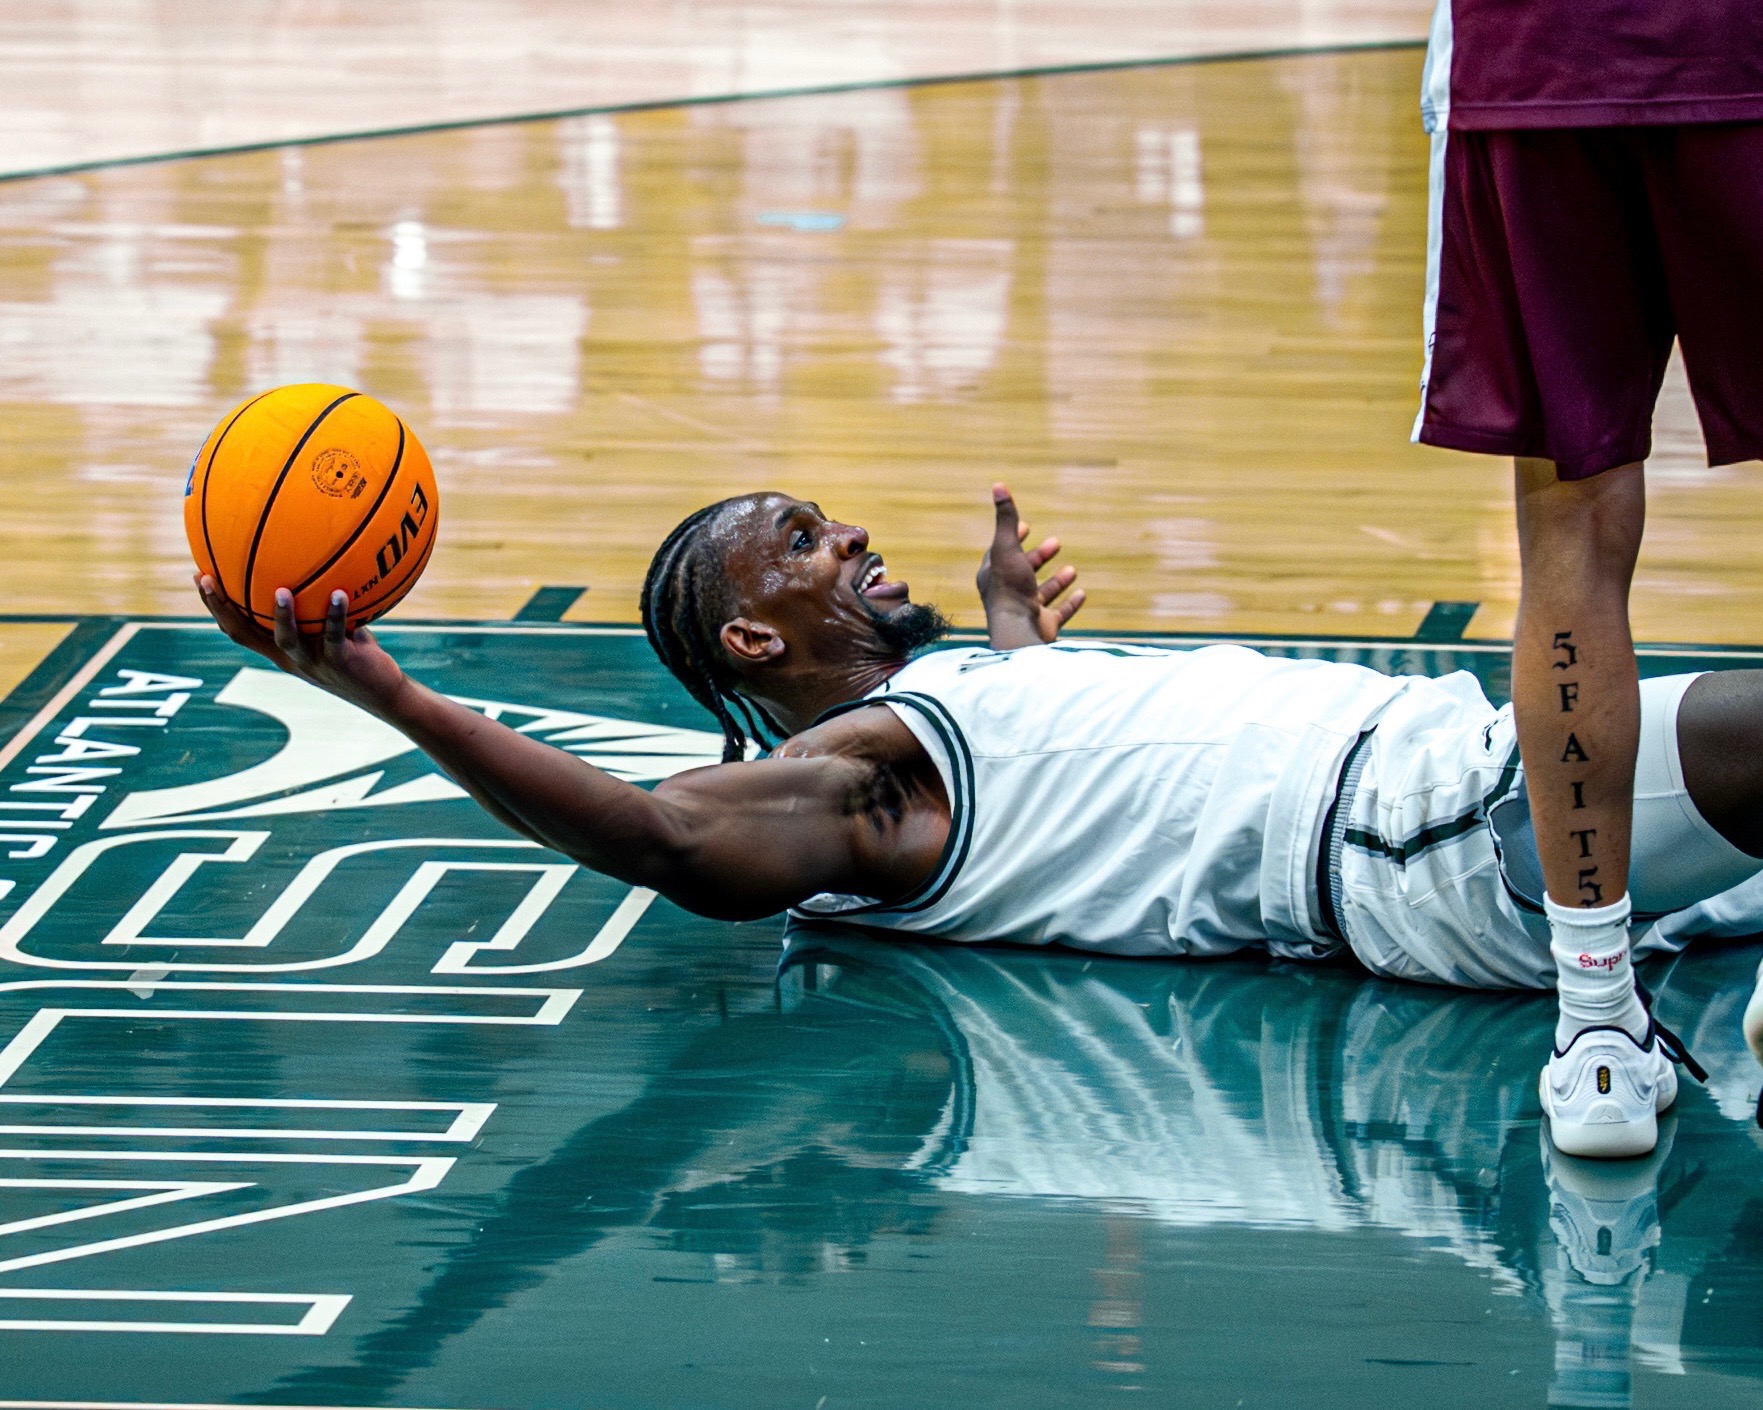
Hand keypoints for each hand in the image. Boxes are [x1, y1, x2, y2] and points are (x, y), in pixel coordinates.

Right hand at [195, 574, 407, 718]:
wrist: (381, 692)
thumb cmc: (355, 654)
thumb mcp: (330, 629)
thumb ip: (315, 606)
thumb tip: (312, 559)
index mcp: (280, 650)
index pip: (238, 628)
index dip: (215, 606)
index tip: (198, 577)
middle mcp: (289, 657)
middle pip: (245, 634)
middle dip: (223, 608)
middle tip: (208, 579)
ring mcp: (312, 662)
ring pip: (287, 640)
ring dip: (283, 615)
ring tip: (281, 590)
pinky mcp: (339, 662)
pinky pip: (334, 635)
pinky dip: (335, 614)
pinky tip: (340, 594)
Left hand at [975, 483, 1084, 649]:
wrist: (1018, 631)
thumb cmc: (1010, 588)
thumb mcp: (1007, 547)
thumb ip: (1006, 519)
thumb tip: (998, 484)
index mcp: (994, 575)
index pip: (1001, 552)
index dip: (1013, 537)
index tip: (1026, 526)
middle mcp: (1007, 594)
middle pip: (1023, 571)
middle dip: (1038, 557)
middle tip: (1056, 542)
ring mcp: (1025, 612)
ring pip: (1041, 593)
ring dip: (1056, 581)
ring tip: (1072, 569)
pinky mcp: (1042, 627)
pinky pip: (1058, 614)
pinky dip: (1070, 604)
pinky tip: (1082, 594)